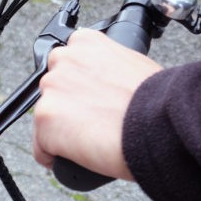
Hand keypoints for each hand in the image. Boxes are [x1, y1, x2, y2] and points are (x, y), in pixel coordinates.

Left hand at [32, 29, 162, 179]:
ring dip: (62, 131)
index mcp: (86, 42)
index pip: (68, 61)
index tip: (91, 97)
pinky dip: (56, 157)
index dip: (79, 83)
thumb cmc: (157, 98)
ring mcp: (52, 89)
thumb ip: (110, 65)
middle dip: (67, 104)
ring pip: (46, 118)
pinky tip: (79, 158)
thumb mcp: (133, 64)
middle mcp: (64, 59)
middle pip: (53, 88)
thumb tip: (108, 82)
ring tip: (91, 141)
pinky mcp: (45, 119)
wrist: (159, 122)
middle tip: (92, 121)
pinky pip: (41, 148)